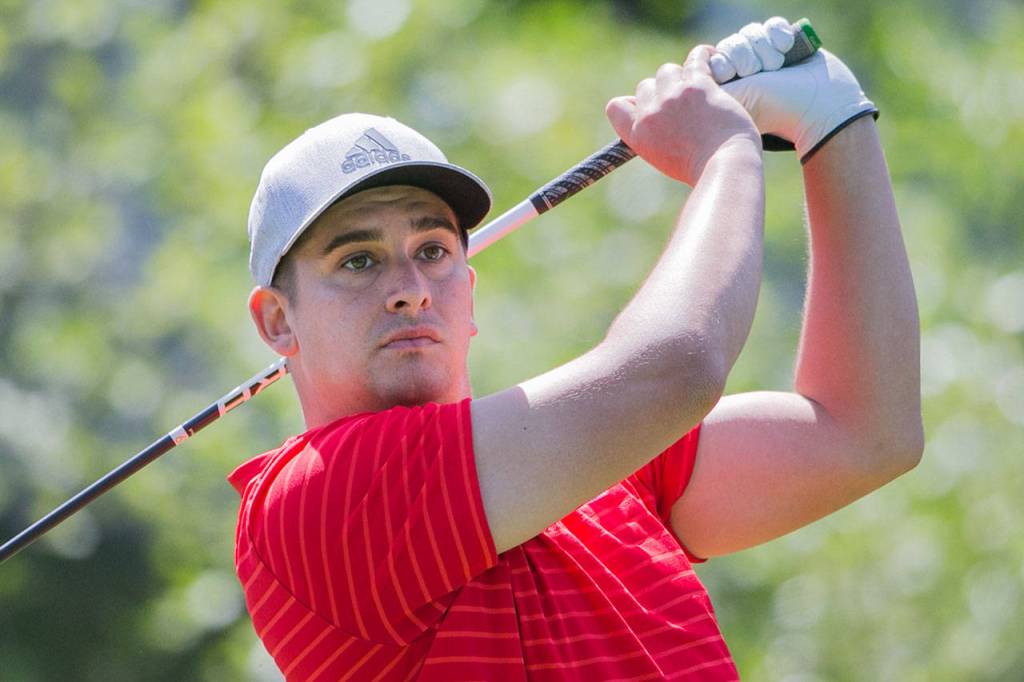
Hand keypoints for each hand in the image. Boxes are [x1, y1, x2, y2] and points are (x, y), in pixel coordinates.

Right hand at [606, 45, 760, 186]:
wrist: (725, 167)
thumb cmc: (701, 170)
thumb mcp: (663, 160)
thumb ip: (654, 137)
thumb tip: (655, 114)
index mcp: (637, 134)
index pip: (616, 106)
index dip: (633, 103)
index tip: (649, 106)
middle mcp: (650, 113)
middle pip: (646, 86)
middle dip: (661, 91)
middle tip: (683, 102)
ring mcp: (673, 97)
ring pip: (667, 70)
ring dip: (680, 75)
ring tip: (696, 83)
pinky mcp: (698, 86)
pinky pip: (696, 58)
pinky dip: (704, 55)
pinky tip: (712, 55)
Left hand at [710, 18, 878, 161]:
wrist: (818, 107)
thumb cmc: (774, 110)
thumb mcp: (735, 99)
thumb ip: (709, 86)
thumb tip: (691, 70)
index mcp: (728, 88)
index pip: (714, 58)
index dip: (728, 62)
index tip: (740, 77)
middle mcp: (743, 73)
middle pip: (731, 44)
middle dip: (748, 57)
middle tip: (760, 74)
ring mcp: (764, 59)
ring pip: (751, 34)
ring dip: (765, 49)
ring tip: (778, 67)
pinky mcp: (783, 46)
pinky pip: (770, 26)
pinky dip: (779, 34)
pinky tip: (787, 48)